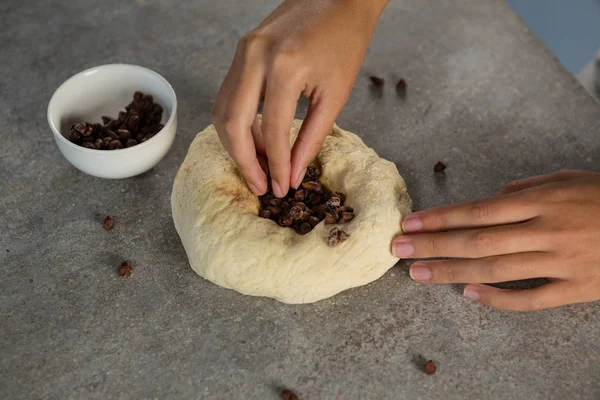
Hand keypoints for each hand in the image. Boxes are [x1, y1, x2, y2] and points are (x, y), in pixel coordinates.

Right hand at [212, 0, 387, 196]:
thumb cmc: (345, 43)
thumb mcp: (335, 96)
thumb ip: (310, 139)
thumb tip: (291, 174)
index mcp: (285, 68)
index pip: (272, 131)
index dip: (275, 166)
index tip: (280, 189)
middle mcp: (256, 57)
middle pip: (232, 124)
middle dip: (244, 162)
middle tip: (260, 187)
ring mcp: (243, 51)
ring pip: (222, 110)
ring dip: (236, 144)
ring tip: (259, 166)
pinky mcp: (241, 50)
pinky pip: (228, 94)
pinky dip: (238, 122)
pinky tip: (257, 139)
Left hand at [392, 170, 599, 310]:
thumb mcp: (569, 178)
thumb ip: (528, 188)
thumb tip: (493, 198)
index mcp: (543, 201)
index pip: (479, 210)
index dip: (441, 219)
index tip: (410, 224)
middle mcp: (546, 231)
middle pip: (478, 241)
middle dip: (433, 246)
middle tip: (398, 250)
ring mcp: (561, 262)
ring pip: (495, 270)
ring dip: (451, 272)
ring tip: (418, 273)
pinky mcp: (578, 289)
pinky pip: (532, 299)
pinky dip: (498, 300)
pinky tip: (468, 295)